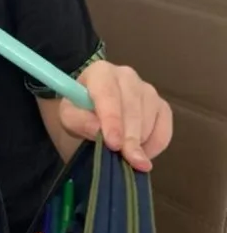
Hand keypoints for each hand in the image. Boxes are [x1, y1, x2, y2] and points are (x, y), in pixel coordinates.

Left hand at [58, 61, 172, 171]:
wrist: (93, 108)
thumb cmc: (80, 109)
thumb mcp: (69, 115)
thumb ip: (78, 120)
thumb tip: (98, 130)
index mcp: (101, 72)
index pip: (109, 95)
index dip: (112, 120)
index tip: (114, 143)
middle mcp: (127, 76)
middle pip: (133, 109)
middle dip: (130, 138)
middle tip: (127, 160)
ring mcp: (148, 90)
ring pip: (149, 120)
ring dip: (139, 142)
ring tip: (124, 153)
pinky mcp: (162, 106)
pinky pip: (164, 130)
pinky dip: (155, 146)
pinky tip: (141, 152)